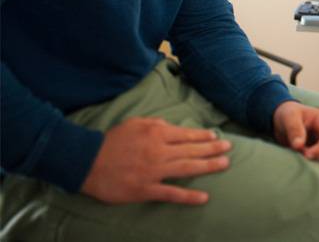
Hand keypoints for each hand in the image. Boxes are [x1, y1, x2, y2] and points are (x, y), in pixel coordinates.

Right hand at [81, 117, 230, 204]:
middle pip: (191, 150)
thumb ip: (155, 123)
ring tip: (224, 165)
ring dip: (208, 166)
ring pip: (187, 168)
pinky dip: (188, 196)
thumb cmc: (111, 141)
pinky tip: (204, 197)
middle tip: (229, 149)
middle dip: (212, 149)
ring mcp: (153, 171)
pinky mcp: (146, 189)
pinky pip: (171, 193)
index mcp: (156, 133)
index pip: (186, 135)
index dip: (203, 137)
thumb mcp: (134, 123)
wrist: (87, 162)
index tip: (216, 138)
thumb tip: (171, 125)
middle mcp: (159, 151)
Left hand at [273, 101, 318, 163]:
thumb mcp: (289, 116)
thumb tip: (299, 145)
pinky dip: (309, 167)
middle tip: (298, 158)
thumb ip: (294, 128)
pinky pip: (318, 165)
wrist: (282, 119)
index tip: (306, 155)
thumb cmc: (288, 113)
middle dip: (316, 159)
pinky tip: (298, 164)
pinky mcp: (317, 154)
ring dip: (313, 164)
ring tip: (296, 158)